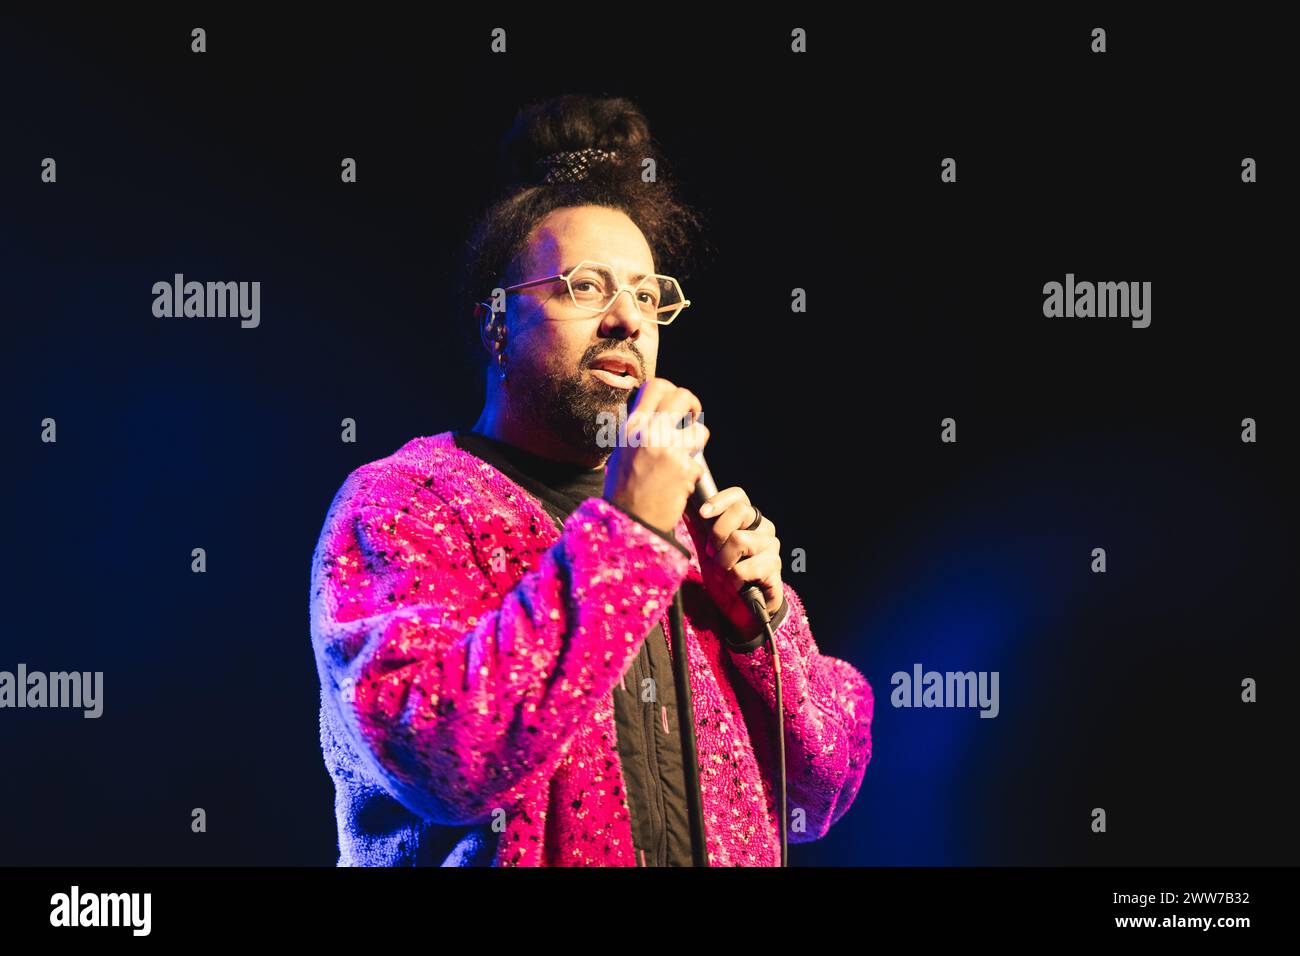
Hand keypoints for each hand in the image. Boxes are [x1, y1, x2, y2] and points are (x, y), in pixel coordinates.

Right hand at [603, 377, 708, 534]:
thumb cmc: (624, 488)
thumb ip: (640, 429)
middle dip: (694, 405)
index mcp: (632, 427)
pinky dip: (690, 475)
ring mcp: (669, 450)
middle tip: (692, 418)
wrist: (629, 520)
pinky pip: (698, 464)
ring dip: (697, 445)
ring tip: (683, 460)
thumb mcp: (622, 451)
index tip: (677, 405)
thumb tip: (659, 412)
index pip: (655, 386)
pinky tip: (676, 486)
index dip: (671, 389)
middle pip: (683, 396)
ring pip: (700, 432)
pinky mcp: (685, 469)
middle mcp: (650, 433)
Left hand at [688, 486, 783, 640]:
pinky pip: (744, 567)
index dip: (719, 500)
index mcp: (748, 520)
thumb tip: (684, 506)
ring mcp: (772, 547)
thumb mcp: (706, 551)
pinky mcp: (774, 569)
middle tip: (712, 554)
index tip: (703, 513)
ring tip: (725, 574)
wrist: (740, 612)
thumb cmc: (725, 578)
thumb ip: (698, 528)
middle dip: (717, 534)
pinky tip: (736, 586)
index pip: (739, 496)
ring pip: (739, 539)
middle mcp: (764, 529)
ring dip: (723, 562)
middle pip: (740, 511)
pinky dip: (732, 580)